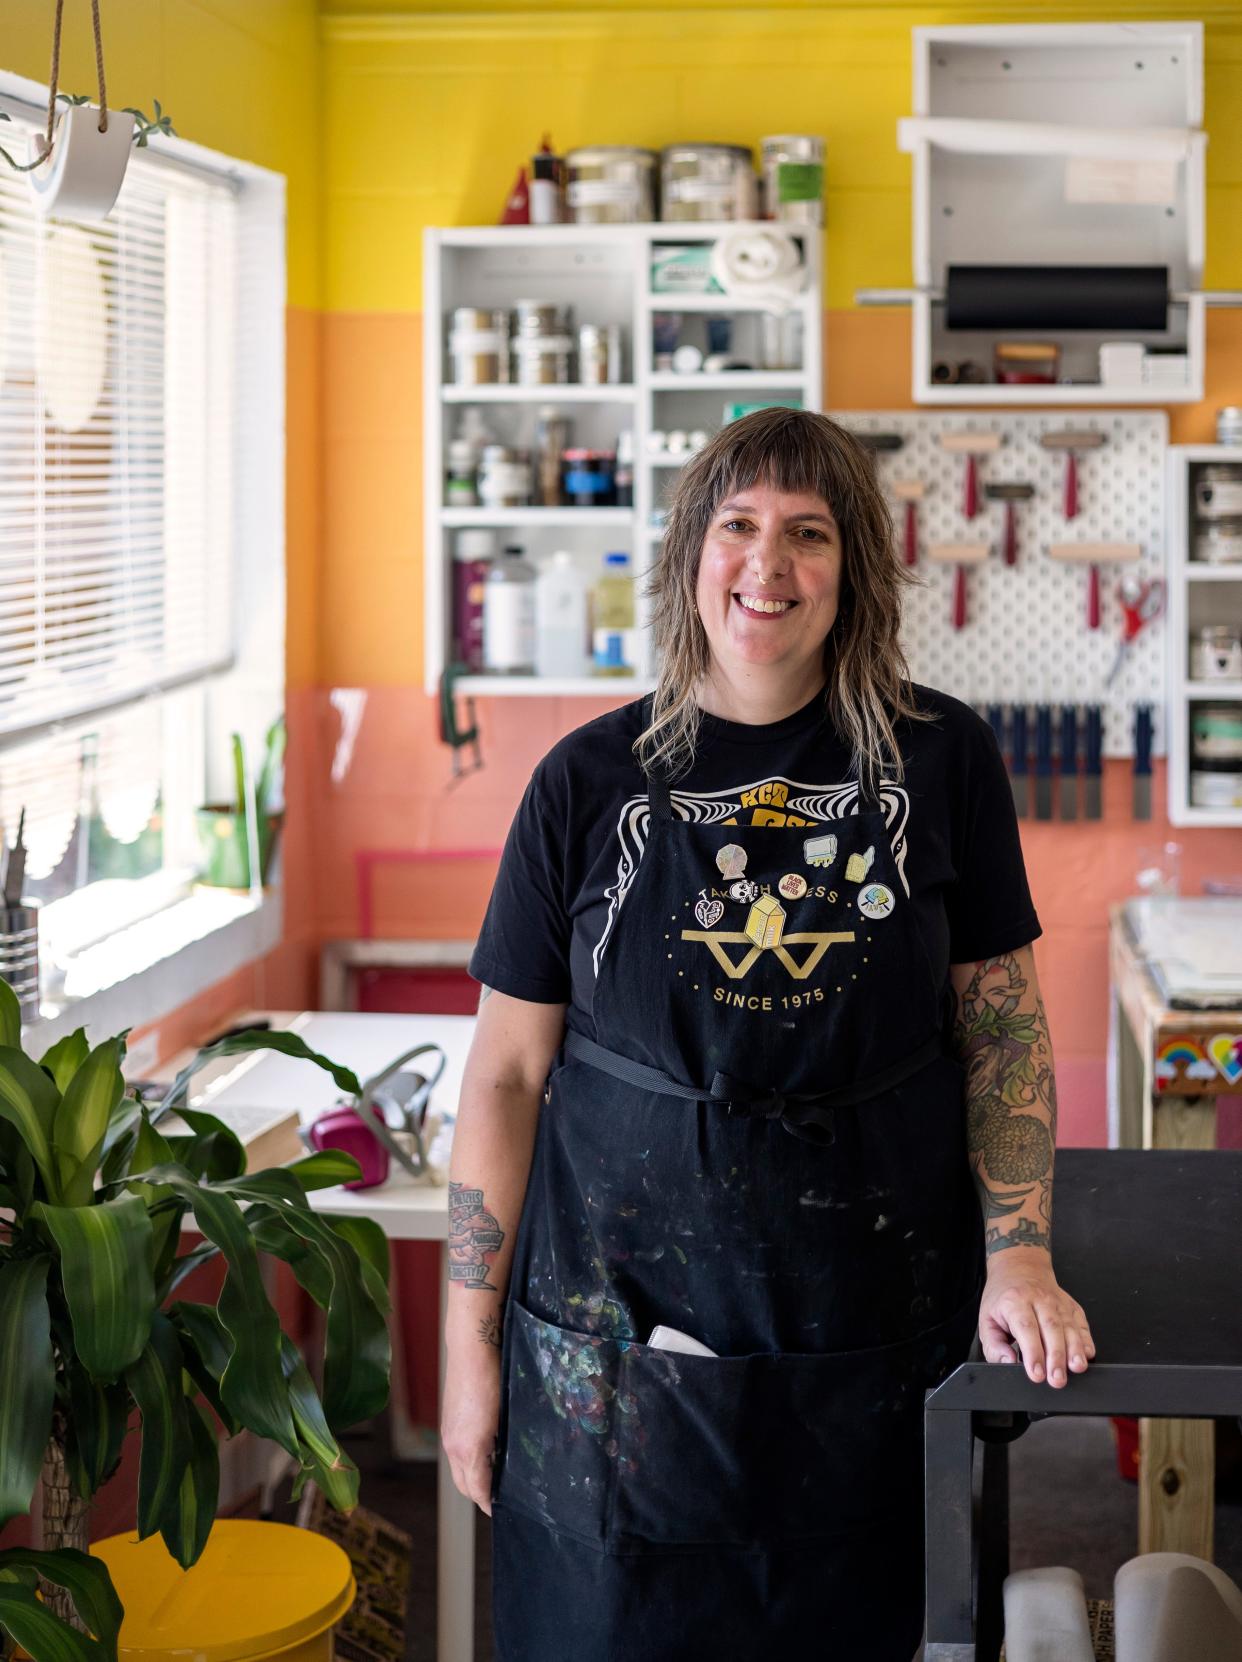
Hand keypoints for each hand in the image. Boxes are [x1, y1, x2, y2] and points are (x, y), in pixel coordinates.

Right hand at [441, 1346, 500, 1514]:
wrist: (472, 1347)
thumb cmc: (494, 1377)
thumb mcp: (506, 1416)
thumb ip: (505, 1445)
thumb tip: (510, 1464)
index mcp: (469, 1449)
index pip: (478, 1491)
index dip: (490, 1504)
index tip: (502, 1511)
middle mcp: (453, 1446)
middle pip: (465, 1486)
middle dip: (481, 1495)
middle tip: (502, 1497)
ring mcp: (448, 1434)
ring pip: (459, 1470)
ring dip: (474, 1478)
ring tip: (497, 1476)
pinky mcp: (448, 1422)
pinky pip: (457, 1453)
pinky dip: (468, 1461)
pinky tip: (487, 1451)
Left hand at [978, 1246, 1094, 1387]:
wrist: (1020, 1267)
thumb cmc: (1004, 1297)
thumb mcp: (986, 1319)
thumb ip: (994, 1346)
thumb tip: (1008, 1362)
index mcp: (1015, 1301)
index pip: (1026, 1328)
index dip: (1033, 1352)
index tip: (1037, 1374)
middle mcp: (1039, 1300)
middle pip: (1051, 1328)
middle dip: (1056, 1357)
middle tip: (1057, 1379)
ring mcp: (1058, 1302)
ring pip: (1069, 1326)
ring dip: (1075, 1350)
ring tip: (1076, 1368)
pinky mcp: (1071, 1306)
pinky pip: (1081, 1323)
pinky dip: (1086, 1339)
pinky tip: (1087, 1353)